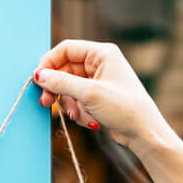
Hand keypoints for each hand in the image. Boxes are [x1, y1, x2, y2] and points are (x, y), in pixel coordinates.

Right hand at [33, 39, 174, 153]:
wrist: (143, 132)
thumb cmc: (124, 108)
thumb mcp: (89, 94)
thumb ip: (61, 82)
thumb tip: (38, 75)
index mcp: (102, 53)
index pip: (66, 49)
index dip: (49, 63)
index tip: (38, 81)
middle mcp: (100, 64)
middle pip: (64, 70)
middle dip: (57, 90)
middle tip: (46, 103)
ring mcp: (98, 81)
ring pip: (69, 88)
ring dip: (69, 105)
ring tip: (78, 117)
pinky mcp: (97, 97)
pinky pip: (77, 100)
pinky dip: (78, 111)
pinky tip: (89, 121)